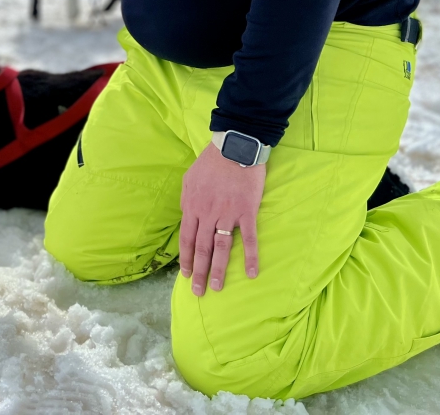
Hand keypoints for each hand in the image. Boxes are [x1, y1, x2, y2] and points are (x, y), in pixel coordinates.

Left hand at [178, 142, 263, 295]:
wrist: (234, 147)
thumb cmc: (210, 161)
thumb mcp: (189, 178)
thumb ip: (186, 199)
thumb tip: (186, 215)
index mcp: (192, 206)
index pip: (186, 239)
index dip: (186, 259)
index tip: (187, 275)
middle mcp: (207, 214)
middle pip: (201, 248)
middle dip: (200, 272)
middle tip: (199, 292)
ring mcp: (227, 214)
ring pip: (221, 248)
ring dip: (219, 270)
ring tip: (218, 288)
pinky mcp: (246, 212)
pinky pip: (248, 238)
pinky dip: (251, 257)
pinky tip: (252, 273)